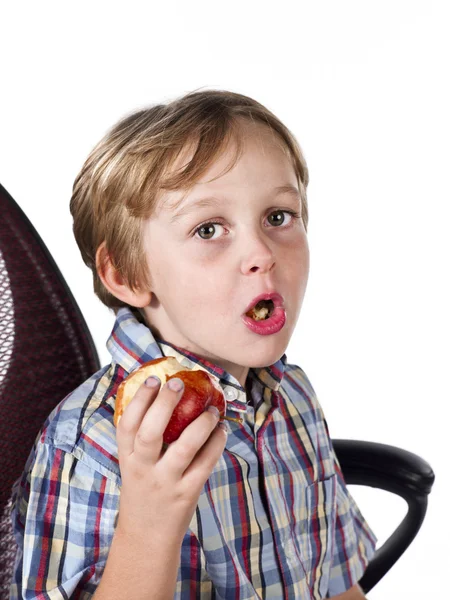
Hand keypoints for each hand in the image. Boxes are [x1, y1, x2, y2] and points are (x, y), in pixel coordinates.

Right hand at [115, 375, 227, 545]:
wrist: (146, 537)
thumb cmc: (143, 490)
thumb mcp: (132, 465)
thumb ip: (141, 438)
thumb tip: (162, 395)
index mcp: (127, 458)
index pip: (127, 425)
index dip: (139, 400)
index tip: (152, 379)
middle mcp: (143, 469)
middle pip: (150, 432)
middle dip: (164, 405)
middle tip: (177, 384)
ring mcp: (165, 482)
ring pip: (183, 448)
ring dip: (200, 424)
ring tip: (211, 410)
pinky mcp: (187, 493)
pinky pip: (205, 464)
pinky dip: (215, 444)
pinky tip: (221, 431)